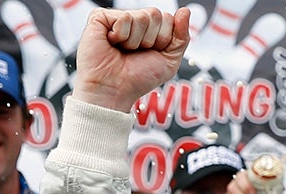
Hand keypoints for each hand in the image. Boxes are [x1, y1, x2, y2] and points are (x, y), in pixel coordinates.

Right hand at [72, 7, 191, 112]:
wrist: (114, 90)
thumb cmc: (138, 79)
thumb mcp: (169, 61)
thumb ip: (181, 37)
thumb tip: (185, 11)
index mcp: (151, 30)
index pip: (168, 19)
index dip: (163, 39)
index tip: (151, 53)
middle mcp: (135, 21)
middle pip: (156, 14)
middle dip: (151, 39)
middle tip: (136, 52)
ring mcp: (118, 18)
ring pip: (141, 16)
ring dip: (135, 41)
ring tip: (123, 50)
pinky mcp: (100, 17)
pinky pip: (124, 18)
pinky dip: (121, 36)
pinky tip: (112, 43)